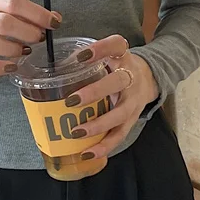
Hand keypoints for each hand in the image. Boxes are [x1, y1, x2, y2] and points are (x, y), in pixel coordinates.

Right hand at [0, 0, 60, 76]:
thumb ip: (26, 12)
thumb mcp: (1, 6)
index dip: (37, 14)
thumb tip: (55, 19)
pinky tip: (12, 66)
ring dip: (13, 49)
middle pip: (2, 22)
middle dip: (27, 32)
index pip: (13, 2)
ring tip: (25, 50)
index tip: (53, 23)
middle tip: (39, 38)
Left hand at [64, 35, 159, 159]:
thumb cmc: (116, 66)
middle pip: (118, 82)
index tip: (81, 56)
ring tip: (76, 132)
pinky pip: (120, 134)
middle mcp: (131, 76)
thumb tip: (50, 69)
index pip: (116, 45)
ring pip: (119, 113)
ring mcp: (134, 99)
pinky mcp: (133, 118)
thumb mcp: (107, 55)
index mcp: (122, 56)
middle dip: (95, 92)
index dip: (100, 49)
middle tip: (71, 101)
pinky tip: (88, 153)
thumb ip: (84, 60)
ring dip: (98, 125)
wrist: (148, 78)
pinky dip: (104, 146)